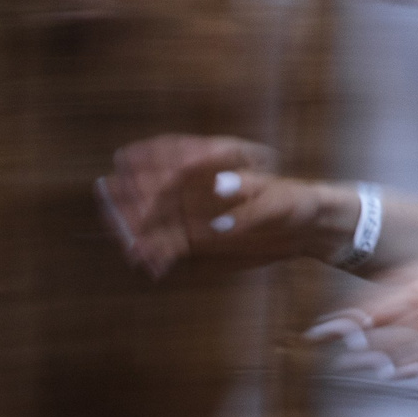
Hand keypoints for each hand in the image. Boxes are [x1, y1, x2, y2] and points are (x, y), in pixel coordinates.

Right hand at [98, 133, 352, 277]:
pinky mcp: (197, 239)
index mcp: (219, 163)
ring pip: (156, 217)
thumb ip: (250, 198)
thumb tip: (220, 192)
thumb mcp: (281, 198)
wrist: (306, 229)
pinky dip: (156, 253)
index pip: (178, 155)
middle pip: (158, 185)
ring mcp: (197, 212)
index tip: (127, 158)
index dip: (152, 156)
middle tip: (111, 196)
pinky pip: (169, 245)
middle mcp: (201, 185)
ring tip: (119, 232)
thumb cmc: (296, 203)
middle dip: (133, 191)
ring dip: (135, 223)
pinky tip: (145, 261)